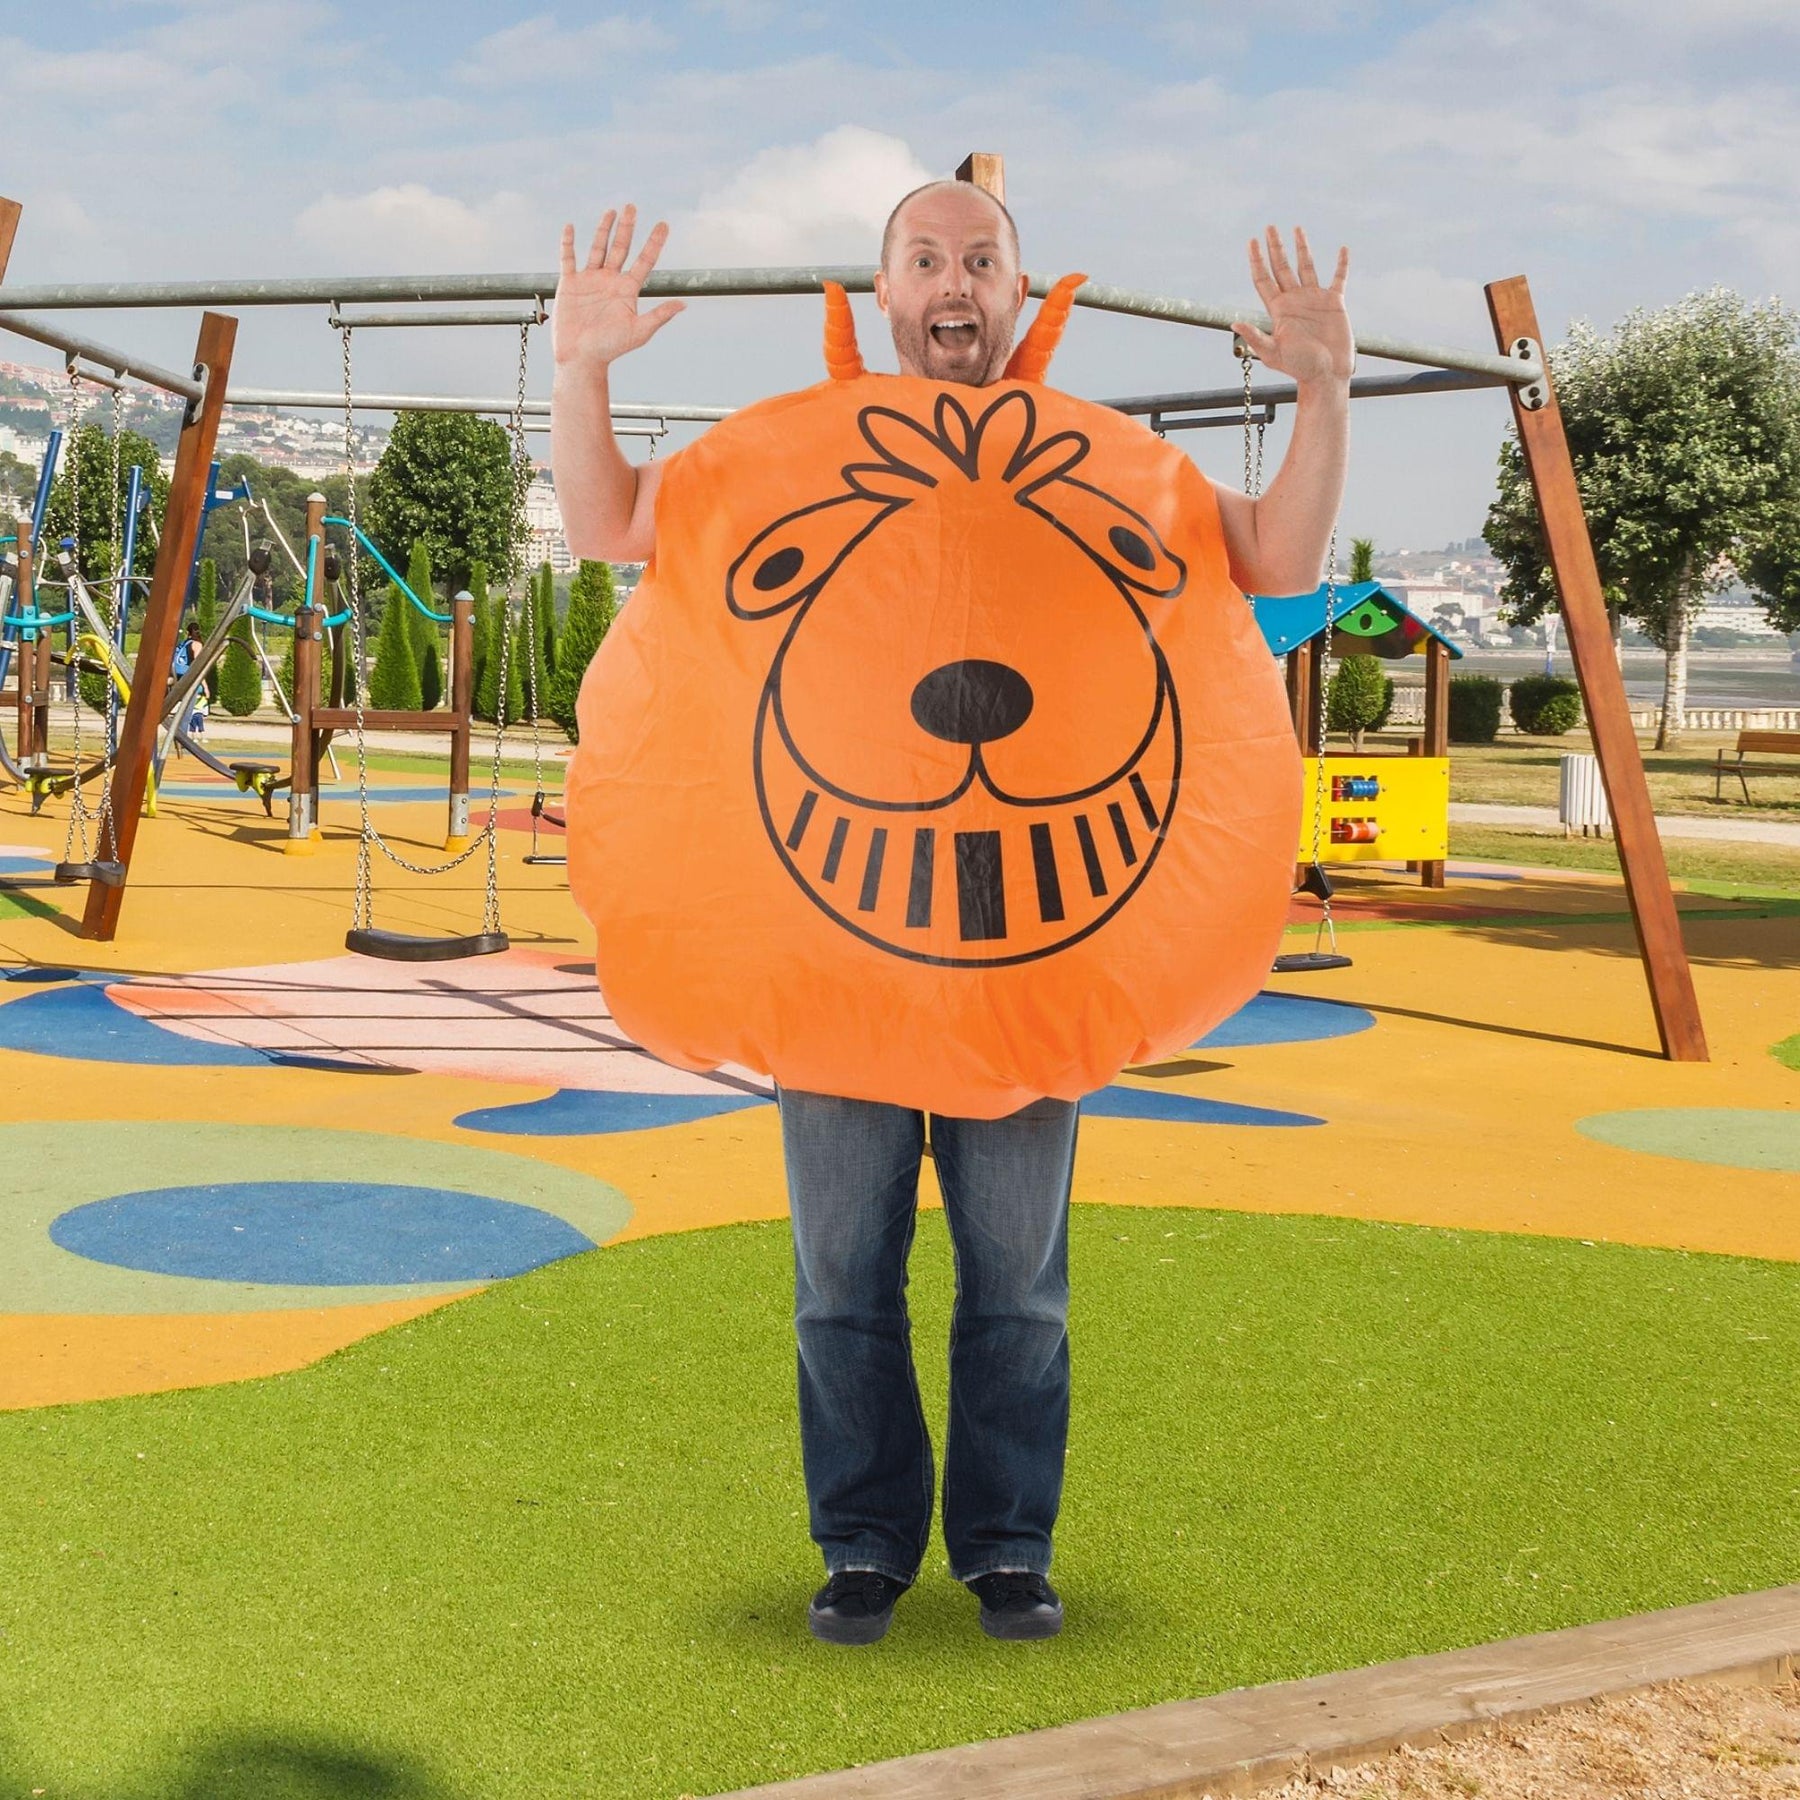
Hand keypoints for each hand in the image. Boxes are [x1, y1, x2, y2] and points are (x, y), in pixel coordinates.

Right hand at [553, 206, 684, 374]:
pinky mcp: (570, 284)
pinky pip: (568, 259)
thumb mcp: (639, 331)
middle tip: (632, 206)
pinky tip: (571, 228)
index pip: (644, 261)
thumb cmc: (611, 349)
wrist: (581, 358)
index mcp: (628, 290)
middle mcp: (610, 281)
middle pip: (621, 248)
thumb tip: (683, 304)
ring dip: (604, 230)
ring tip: (611, 211)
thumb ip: (660, 315)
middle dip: (627, 228)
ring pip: (598, 248)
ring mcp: (590, 280)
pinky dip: (568, 243)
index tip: (664, 224)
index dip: (654, 243)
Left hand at [1233, 226, 1351, 387]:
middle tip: (1269, 227)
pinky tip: (1342, 249)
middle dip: (1275, 247)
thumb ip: (1255, 337)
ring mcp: (1314, 300)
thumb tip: (1234, 324)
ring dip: (1301, 248)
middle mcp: (1295, 301)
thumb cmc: (1299, 367)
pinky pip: (1339, 278)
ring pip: (1306, 267)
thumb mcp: (1273, 352)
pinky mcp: (1334, 303)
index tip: (1252, 241)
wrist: (1327, 375)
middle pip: (1281, 267)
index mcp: (1279, 310)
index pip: (1264, 279)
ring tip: (1296, 228)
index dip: (1257, 260)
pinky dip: (1341, 264)